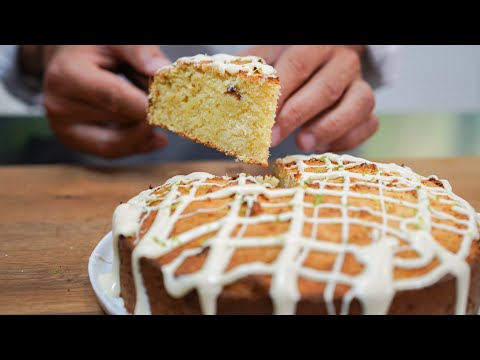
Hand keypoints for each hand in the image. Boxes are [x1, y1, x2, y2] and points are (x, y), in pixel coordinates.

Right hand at [36, 45, 170, 157]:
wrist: (67, 61)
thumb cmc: (93, 48)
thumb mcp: (115, 40)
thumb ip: (138, 50)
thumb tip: (159, 70)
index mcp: (67, 76)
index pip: (116, 99)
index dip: (148, 105)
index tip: (171, 103)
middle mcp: (59, 107)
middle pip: (121, 121)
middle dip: (149, 114)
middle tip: (168, 104)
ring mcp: (64, 129)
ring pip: (119, 142)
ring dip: (144, 131)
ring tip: (156, 113)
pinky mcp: (75, 143)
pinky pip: (113, 151)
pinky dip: (137, 143)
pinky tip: (154, 135)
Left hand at [239, 45, 377, 152]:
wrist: (323, 62)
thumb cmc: (289, 64)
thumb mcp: (270, 58)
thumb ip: (254, 74)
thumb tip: (229, 97)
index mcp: (314, 45)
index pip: (298, 66)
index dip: (280, 95)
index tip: (262, 119)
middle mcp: (342, 61)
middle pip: (327, 88)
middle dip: (297, 116)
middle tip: (273, 139)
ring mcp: (360, 83)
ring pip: (358, 105)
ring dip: (329, 128)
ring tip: (303, 144)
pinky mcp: (369, 107)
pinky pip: (368, 124)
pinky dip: (347, 140)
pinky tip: (321, 146)